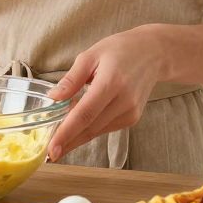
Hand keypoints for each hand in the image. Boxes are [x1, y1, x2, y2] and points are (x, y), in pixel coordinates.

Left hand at [45, 26, 170, 161]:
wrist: (154, 53)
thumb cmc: (120, 50)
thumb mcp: (91, 55)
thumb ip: (71, 78)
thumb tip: (53, 98)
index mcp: (111, 82)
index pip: (85, 114)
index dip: (67, 133)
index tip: (51, 148)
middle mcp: (124, 101)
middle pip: (90, 128)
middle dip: (68, 142)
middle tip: (48, 153)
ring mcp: (131, 112)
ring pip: (97, 131)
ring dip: (77, 139)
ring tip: (58, 143)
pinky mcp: (133, 118)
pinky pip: (106, 128)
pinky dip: (90, 130)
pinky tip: (76, 130)